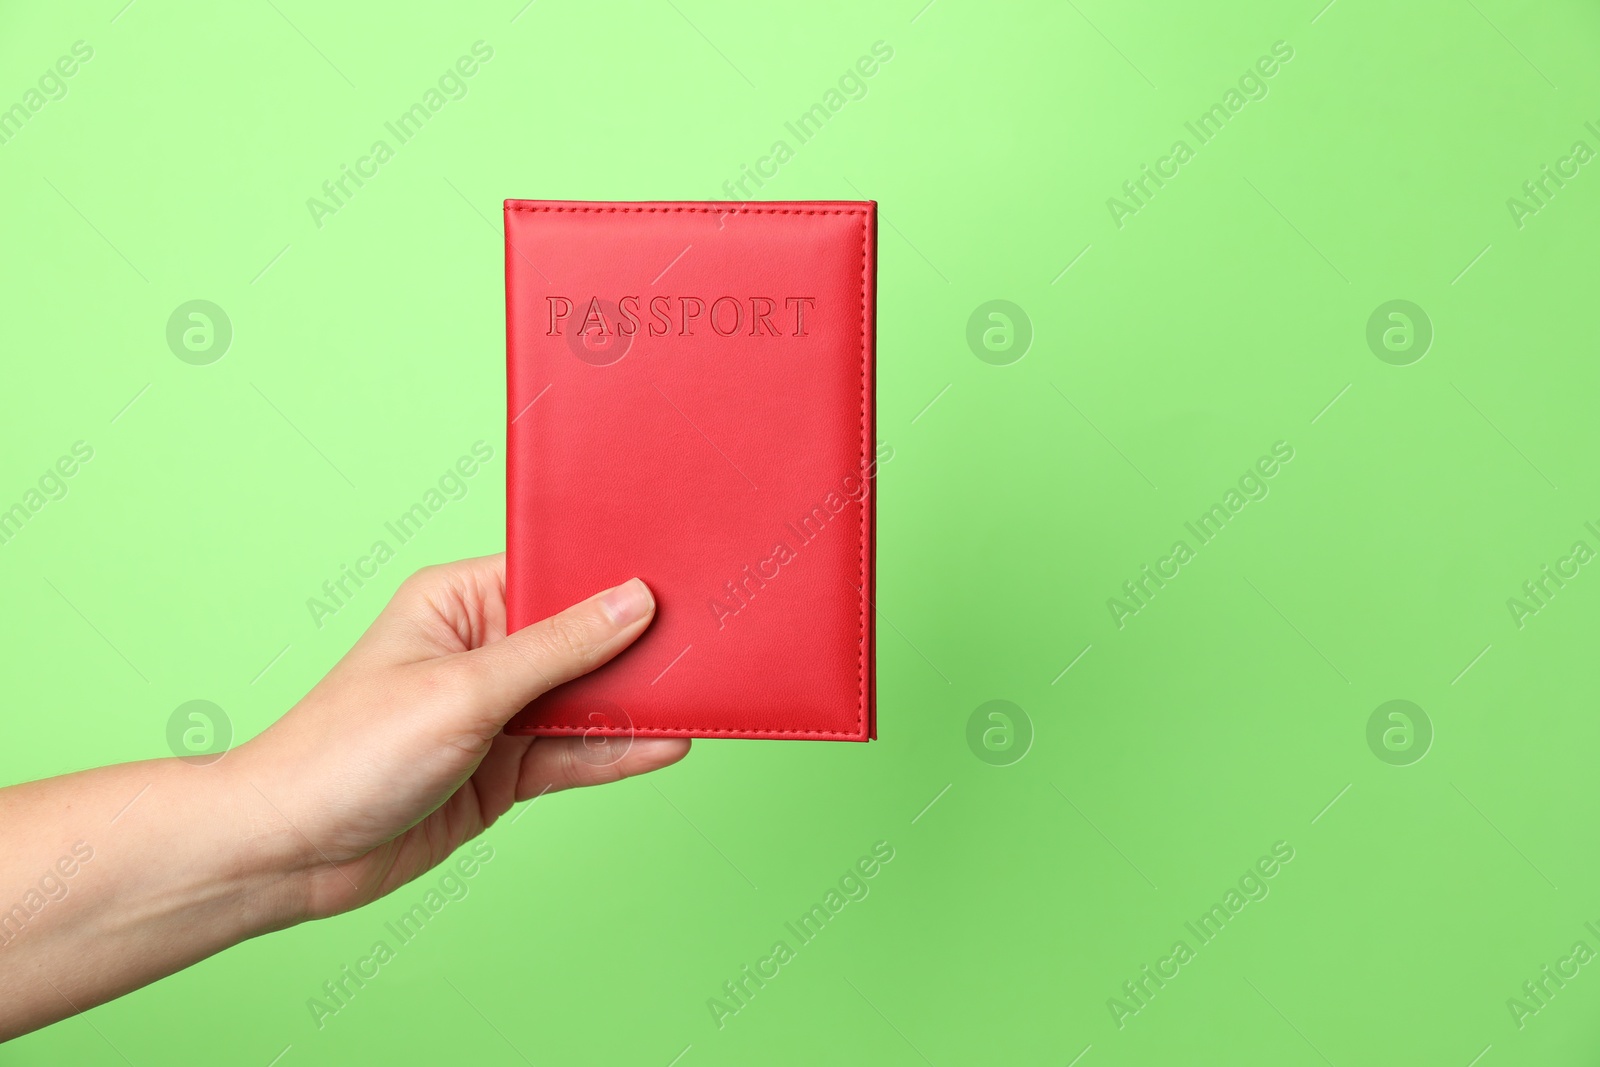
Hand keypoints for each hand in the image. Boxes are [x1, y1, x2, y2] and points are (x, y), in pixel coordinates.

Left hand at [232, 554, 688, 919]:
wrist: (292, 854)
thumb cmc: (346, 754)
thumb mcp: (464, 690)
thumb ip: (557, 650)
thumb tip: (632, 602)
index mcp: (459, 602)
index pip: (555, 578)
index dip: (614, 582)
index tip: (679, 581)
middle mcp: (482, 650)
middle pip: (580, 641)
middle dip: (635, 647)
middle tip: (708, 641)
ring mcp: (496, 713)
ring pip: (584, 701)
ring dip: (633, 704)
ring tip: (702, 695)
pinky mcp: (504, 770)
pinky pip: (575, 754)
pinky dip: (618, 753)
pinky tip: (665, 745)